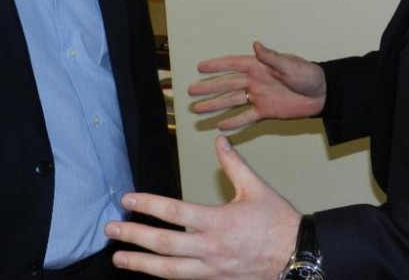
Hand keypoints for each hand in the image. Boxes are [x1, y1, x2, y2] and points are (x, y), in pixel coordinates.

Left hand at [106, 135, 300, 279]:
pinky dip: (163, 276)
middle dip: (134, 236)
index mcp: (218, 222)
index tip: (128, 200)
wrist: (297, 255)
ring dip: (141, 264)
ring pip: (169, 270)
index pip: (174, 212)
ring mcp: (211, 270)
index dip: (148, 205)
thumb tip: (220, 141)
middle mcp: (210, 249)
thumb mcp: (256, 188)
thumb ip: (234, 165)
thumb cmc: (278, 222)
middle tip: (111, 230)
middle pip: (164, 244)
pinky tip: (149, 271)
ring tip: (119, 258)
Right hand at [188, 42, 325, 129]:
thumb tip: (256, 45)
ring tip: (197, 109)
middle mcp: (255, 81)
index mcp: (259, 66)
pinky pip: (246, 117)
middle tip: (190, 92)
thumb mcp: (290, 65)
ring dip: (215, 105)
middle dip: (208, 88)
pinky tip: (220, 126)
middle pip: (226, 84)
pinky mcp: (266, 111)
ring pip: (232, 101)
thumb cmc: (308, 74)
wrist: (323, 94)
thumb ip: (271, 57)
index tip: (199, 67)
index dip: (216, 65)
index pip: (232, 64)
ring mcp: (259, 96)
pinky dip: (234, 122)